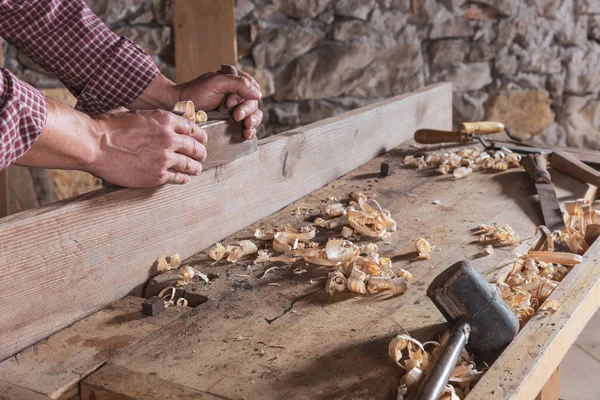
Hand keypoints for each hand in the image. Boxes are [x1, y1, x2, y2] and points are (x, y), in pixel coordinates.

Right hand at [90, 110, 207, 187]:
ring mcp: (165, 158)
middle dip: (201, 152)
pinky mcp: (157, 175)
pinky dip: (184, 178)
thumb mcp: (134, 114)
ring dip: (195, 167)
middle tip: (202, 155)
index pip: (193, 129)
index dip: (200, 136)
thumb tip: (153, 121)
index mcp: (164, 120)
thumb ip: (150, 119)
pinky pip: (178, 178)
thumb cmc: (108, 128)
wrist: (94, 145)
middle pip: (195, 147)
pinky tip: (184, 178)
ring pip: (190, 165)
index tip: (202, 140)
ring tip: (196, 169)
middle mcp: (169, 139)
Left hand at [176, 70, 263, 138]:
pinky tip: (247, 133)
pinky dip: (251, 130)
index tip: (229, 103)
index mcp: (235, 81)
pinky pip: (249, 126)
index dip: (246, 96)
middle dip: (248, 111)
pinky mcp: (233, 122)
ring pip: (255, 115)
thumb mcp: (217, 82)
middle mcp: (238, 94)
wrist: (181, 108)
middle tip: (237, 116)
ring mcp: (236, 109)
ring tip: (247, 126)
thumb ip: (239, 84)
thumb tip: (258, 95)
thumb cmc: (195, 93)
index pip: (253, 88)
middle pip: (254, 103)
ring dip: (253, 121)